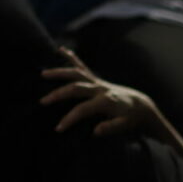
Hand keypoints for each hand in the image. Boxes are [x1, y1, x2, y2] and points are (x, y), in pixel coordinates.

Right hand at [39, 60, 161, 136]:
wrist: (141, 105)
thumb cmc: (132, 118)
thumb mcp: (125, 125)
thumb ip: (111, 128)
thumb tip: (95, 131)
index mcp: (105, 101)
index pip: (82, 109)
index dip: (69, 119)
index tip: (58, 128)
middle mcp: (100, 89)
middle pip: (75, 88)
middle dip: (58, 94)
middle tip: (42, 101)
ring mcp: (98, 82)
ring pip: (76, 73)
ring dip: (60, 72)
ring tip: (43, 73)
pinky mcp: (97, 80)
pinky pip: (83, 67)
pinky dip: (72, 58)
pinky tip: (61, 50)